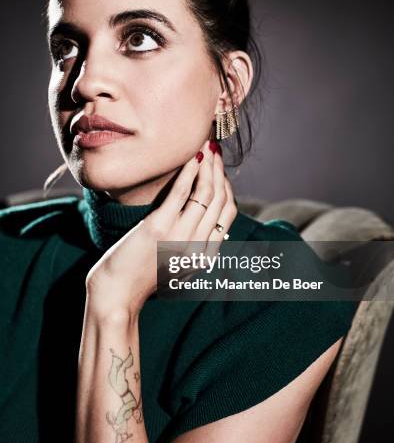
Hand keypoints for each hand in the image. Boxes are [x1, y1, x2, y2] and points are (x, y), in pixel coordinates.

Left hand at [85, 139, 237, 321]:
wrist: (117, 295)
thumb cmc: (141, 279)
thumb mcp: (177, 266)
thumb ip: (194, 246)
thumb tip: (207, 222)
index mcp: (205, 256)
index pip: (228, 214)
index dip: (227, 187)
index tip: (219, 170)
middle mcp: (198, 246)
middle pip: (220, 200)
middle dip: (220, 171)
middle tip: (215, 151)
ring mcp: (180, 237)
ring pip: (206, 194)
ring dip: (208, 166)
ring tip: (205, 147)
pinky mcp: (159, 228)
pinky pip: (182, 194)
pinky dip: (189, 172)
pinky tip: (191, 158)